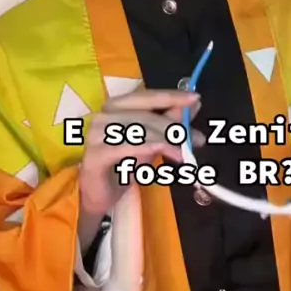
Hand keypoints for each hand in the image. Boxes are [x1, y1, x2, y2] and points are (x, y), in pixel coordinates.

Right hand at [80, 87, 203, 213]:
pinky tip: (164, 151)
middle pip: (145, 115)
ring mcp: (96, 134)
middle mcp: (103, 115)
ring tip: (183, 154)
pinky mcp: (95, 154)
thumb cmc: (124, 164)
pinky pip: (126, 147)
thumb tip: (194, 104)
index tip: (195, 98)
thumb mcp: (153, 141)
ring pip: (138, 131)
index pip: (146, 96)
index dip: (171, 96)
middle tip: (195, 140)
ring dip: (165, 141)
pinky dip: (148, 148)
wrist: (100, 194)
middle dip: (173, 128)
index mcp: (115, 106)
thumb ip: (171, 122)